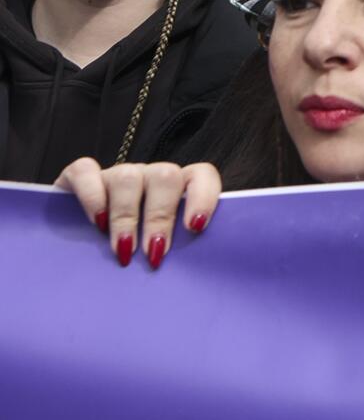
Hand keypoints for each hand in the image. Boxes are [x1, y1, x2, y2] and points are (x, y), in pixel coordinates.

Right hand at [56, 157, 222, 268]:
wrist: (76, 252)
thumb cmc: (130, 254)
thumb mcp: (155, 251)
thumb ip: (177, 252)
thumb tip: (189, 275)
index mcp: (176, 190)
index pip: (201, 175)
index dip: (203, 196)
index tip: (194, 228)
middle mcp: (147, 177)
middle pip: (165, 177)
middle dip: (160, 218)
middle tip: (153, 254)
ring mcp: (114, 174)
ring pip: (128, 176)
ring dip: (126, 217)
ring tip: (124, 250)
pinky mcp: (77, 177)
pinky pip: (85, 172)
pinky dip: (91, 197)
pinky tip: (96, 223)